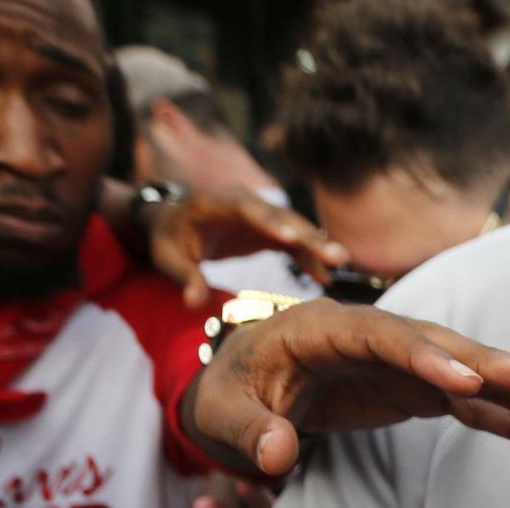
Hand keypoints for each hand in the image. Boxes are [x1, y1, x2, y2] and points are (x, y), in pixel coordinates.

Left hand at [142, 188, 348, 309]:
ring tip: (341, 262)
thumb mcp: (168, 259)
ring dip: (316, 244)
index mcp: (215, 203)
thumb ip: (184, 278)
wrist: (172, 223)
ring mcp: (257, 214)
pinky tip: (324, 276)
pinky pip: (292, 240)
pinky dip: (307, 256)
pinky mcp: (266, 228)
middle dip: (308, 236)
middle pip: (279, 217)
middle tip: (336, 255)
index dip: (269, 223)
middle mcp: (242, 202)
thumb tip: (193, 303)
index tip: (292, 238)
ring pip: (293, 226)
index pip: (246, 210)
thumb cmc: (168, 240)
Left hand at [187, 301, 509, 476]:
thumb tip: (278, 455)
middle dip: (488, 362)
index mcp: (319, 328)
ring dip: (508, 384)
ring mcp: (395, 361)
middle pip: (435, 344)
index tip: (467, 382)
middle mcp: (368, 335)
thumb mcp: (221, 413)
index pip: (379, 337)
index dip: (424, 358)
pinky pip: (462, 401)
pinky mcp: (411, 388)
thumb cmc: (228, 393)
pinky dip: (499, 414)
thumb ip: (249, 430)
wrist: (241, 386)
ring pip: (459, 368)